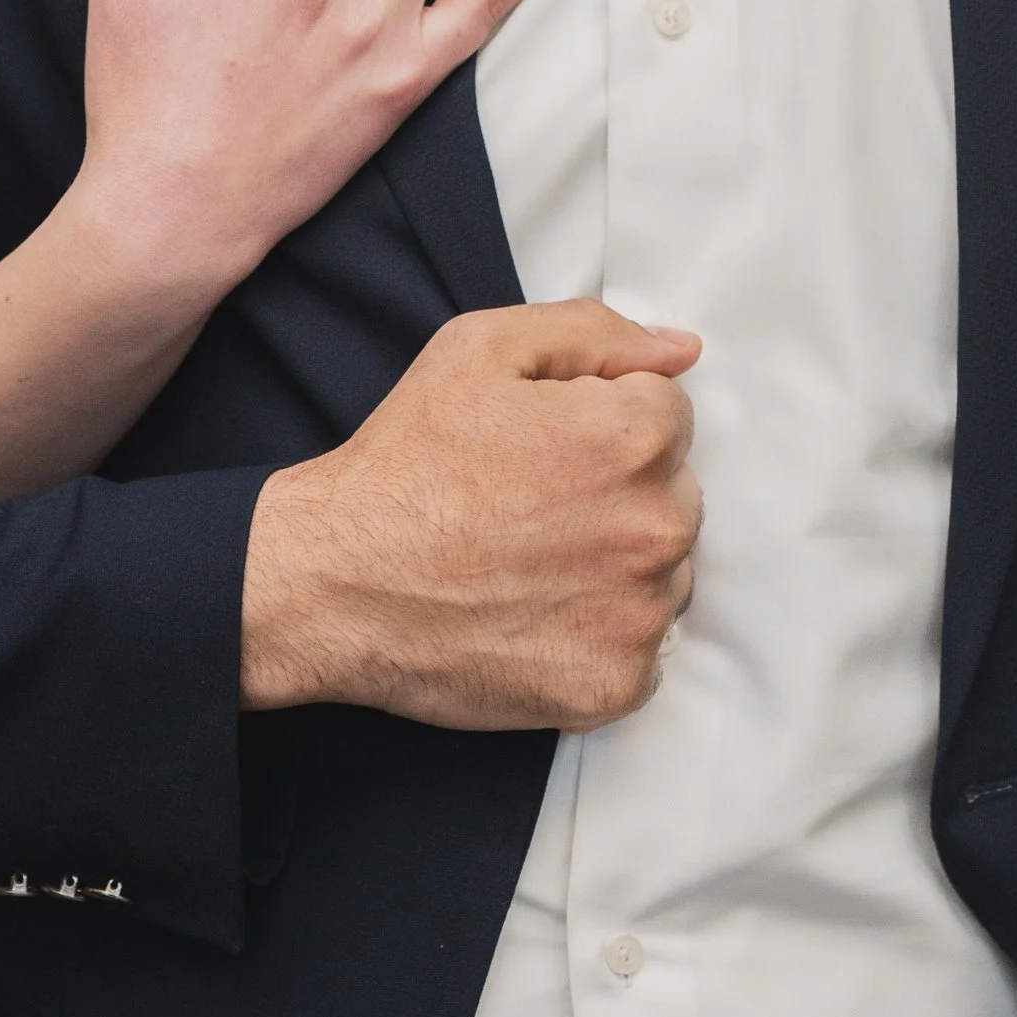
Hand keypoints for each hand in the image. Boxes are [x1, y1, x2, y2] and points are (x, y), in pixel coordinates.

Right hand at [240, 301, 702, 729]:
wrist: (334, 582)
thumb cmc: (406, 460)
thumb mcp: (481, 349)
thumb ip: (595, 334)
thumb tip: (682, 350)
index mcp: (635, 435)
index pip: (667, 416)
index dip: (599, 424)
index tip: (540, 451)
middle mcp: (658, 526)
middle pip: (674, 495)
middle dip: (618, 493)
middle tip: (529, 509)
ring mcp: (641, 613)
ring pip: (662, 574)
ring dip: (617, 568)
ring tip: (529, 564)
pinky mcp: (616, 683)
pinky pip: (641, 650)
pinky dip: (598, 637)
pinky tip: (535, 617)